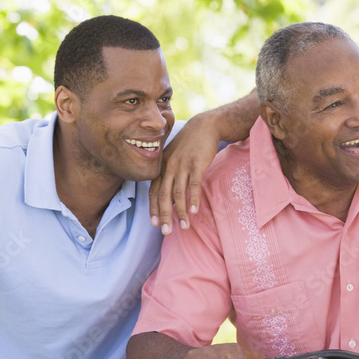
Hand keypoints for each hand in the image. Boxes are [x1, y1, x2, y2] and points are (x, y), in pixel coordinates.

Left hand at [149, 115, 220, 234]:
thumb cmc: (188, 145)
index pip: (154, 191)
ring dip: (181, 212)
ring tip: (184, 227)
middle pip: (164, 195)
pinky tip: (194, 211)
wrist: (204, 126)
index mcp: (162, 167)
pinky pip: (193, 184)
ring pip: (178, 193)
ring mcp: (183, 165)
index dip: (153, 209)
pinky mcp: (197, 164)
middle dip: (164, 216)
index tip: (154, 224)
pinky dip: (193, 199)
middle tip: (166, 232)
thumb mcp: (173, 158)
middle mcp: (169, 167)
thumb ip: (168, 175)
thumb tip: (166, 196)